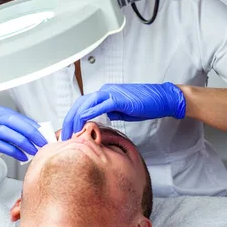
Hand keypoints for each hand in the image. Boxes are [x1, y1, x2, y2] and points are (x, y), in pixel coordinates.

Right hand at [0, 106, 47, 163]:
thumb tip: (37, 135)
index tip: (44, 135)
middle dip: (33, 135)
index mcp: (2, 113)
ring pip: (13, 136)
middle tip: (42, 143)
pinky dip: (17, 153)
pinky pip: (6, 148)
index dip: (35, 127)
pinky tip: (23, 157)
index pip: (23, 119)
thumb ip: (18, 129)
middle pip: (19, 125)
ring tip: (34, 151)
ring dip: (27, 145)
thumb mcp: (2, 127)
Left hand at [61, 83, 185, 139]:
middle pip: (80, 103)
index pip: (83, 105)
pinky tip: (83, 120)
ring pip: (87, 103)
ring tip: (70, 131)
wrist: (162, 99)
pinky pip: (100, 105)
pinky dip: (90, 112)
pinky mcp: (119, 98)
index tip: (68, 132)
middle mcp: (105, 91)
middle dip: (69, 119)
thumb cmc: (146, 105)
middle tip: (63, 135)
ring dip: (76, 118)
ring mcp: (111, 93)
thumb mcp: (123, 111)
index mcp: (105, 94)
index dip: (73, 118)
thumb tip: (99, 120)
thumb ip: (110, 113)